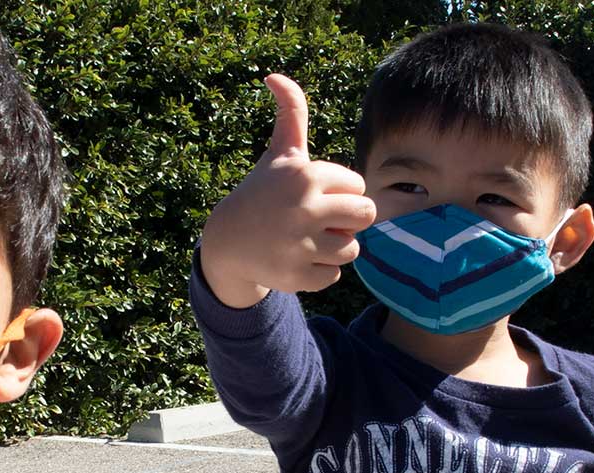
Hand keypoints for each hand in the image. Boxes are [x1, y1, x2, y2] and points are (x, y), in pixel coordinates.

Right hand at [200, 74, 376, 307]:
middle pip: (366, 216)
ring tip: (305, 239)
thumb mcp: (279, 154)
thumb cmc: (262, 192)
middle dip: (348, 220)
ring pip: (353, 248)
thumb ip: (290, 114)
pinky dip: (318, 271)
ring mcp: (300, 245)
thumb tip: (275, 76)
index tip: (313, 194)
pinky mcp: (296, 276)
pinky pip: (334, 275)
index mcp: (306, 175)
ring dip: (334, 246)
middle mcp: (304, 208)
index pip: (359, 187)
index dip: (340, 192)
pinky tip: (295, 259)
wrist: (227, 242)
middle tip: (319, 219)